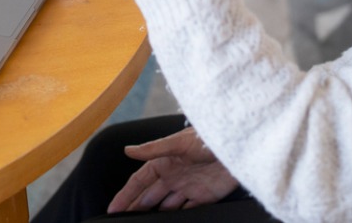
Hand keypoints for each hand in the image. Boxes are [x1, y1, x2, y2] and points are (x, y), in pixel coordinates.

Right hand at [107, 126, 239, 212]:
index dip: (126, 195)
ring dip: (154, 213)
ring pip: (165, 205)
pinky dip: (178, 217)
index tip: (113, 208)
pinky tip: (170, 222)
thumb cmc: (207, 138)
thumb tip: (128, 150)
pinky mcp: (204, 196)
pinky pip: (187, 210)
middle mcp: (173, 175)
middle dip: (136, 207)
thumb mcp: (178, 143)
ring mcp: (188, 186)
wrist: (238, 146)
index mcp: (164, 161)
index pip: (139, 181)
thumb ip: (153, 149)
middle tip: (122, 220)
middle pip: (149, 196)